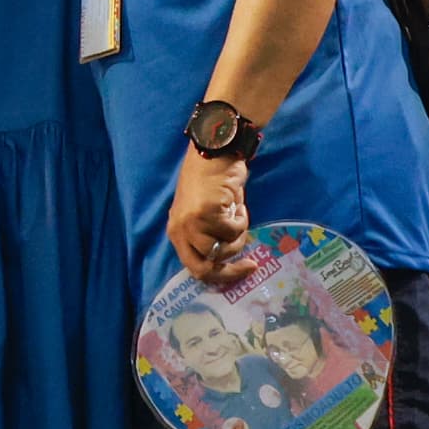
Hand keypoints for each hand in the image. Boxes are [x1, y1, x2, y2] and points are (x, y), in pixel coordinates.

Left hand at [169, 148, 253, 282]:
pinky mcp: (207, 213)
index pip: (194, 268)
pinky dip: (242, 219)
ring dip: (238, 235)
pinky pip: (234, 231)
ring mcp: (192, 223)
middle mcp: (180, 231)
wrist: (213, 151)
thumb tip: (226, 261)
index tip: (241, 272)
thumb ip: (208, 237)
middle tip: (251, 266)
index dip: (219, 277)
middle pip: (206, 268)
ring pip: (225, 250)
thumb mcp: (202, 214)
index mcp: (177, 233)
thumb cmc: (210, 180)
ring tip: (236, 213)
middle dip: (232, 271)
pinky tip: (236, 203)